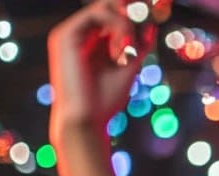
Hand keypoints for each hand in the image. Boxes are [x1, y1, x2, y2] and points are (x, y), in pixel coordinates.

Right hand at [47, 0, 155, 135]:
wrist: (85, 121)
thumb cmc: (104, 101)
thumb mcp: (129, 67)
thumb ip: (139, 46)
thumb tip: (152, 24)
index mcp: (90, 41)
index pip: (114, 15)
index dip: (134, 14)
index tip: (153, 22)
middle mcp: (78, 34)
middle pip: (108, 4)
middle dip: (132, 10)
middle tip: (147, 25)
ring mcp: (70, 33)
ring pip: (106, 7)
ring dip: (126, 25)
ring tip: (128, 50)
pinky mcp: (65, 35)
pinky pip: (98, 14)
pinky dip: (117, 27)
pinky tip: (121, 50)